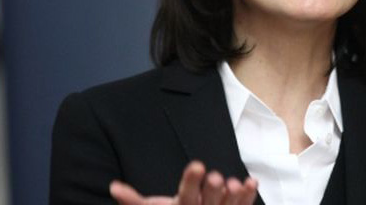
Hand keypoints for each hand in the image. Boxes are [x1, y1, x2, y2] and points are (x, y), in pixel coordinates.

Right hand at [109, 161, 257, 204]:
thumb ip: (133, 201)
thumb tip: (114, 187)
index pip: (186, 195)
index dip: (192, 181)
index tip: (198, 165)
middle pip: (207, 203)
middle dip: (212, 190)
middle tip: (216, 176)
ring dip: (233, 196)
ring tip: (235, 182)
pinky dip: (247, 196)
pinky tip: (252, 182)